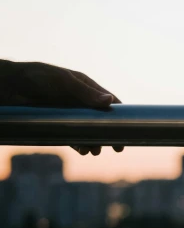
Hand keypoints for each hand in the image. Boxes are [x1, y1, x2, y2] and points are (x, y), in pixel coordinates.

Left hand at [0, 60, 123, 156]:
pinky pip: (73, 136)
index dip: (119, 114)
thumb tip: (109, 102)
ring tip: (95, 151)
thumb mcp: (64, 82)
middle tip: (117, 148)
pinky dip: (79, 144)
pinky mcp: (58, 124)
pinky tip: (83, 150)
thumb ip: (86, 92)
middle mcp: (79, 101)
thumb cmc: (37, 77)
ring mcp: (69, 114)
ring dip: (94, 142)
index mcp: (85, 87)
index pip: (108, 101)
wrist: (11, 86)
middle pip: (100, 120)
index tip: (128, 127)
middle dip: (109, 134)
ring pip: (88, 131)